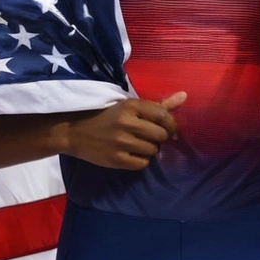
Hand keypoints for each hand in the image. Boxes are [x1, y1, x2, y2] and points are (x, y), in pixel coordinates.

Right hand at [63, 92, 185, 170]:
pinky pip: (142, 163)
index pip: (163, 115)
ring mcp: (121, 142)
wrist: (74, 132)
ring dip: (150, 149)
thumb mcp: (129, 106)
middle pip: (161, 135)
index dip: (171, 125)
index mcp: (130, 105)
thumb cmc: (106, 117)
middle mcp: (126, 122)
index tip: (168, 128)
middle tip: (150, 137)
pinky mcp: (116, 159)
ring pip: (153, 150)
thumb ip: (158, 104)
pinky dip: (141, 160)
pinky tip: (132, 154)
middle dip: (160, 138)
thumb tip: (184, 96)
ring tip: (138, 145)